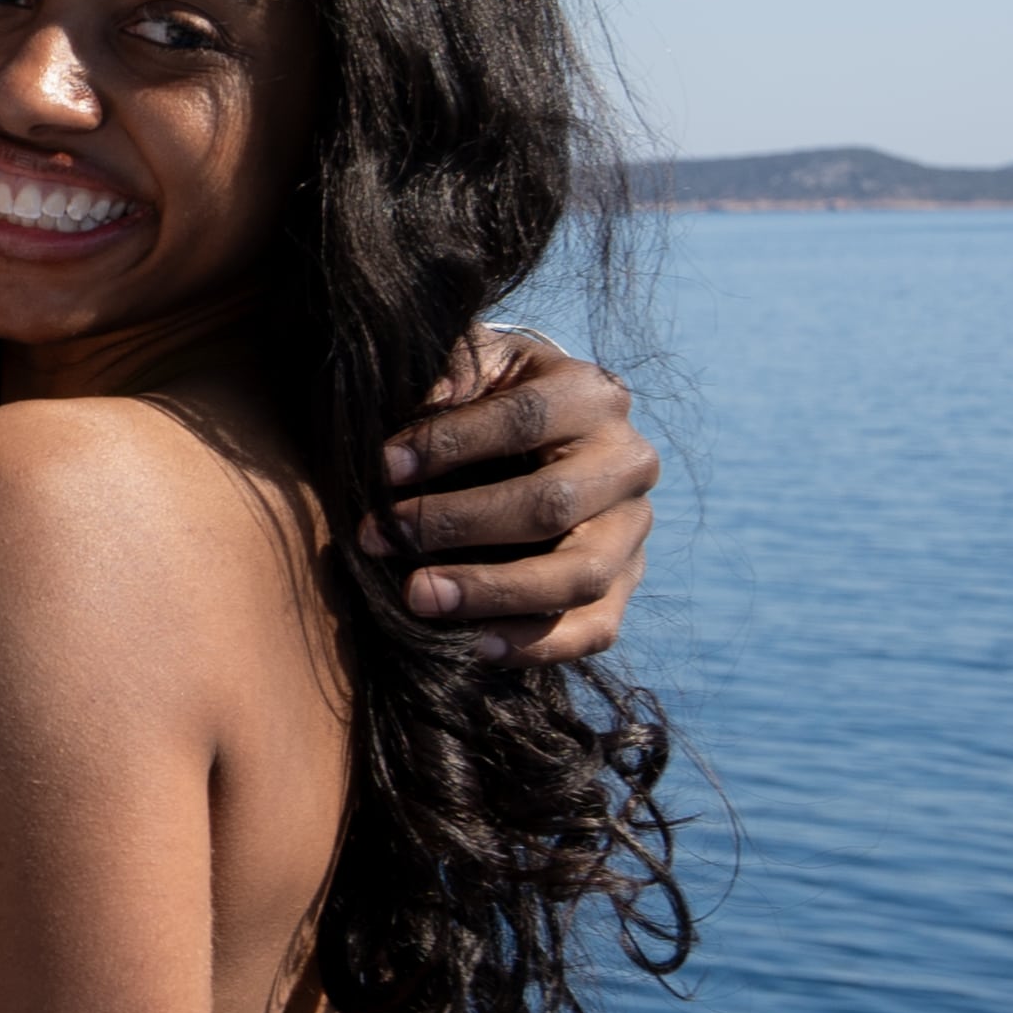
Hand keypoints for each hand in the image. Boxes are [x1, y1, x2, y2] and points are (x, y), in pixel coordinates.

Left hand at [358, 324, 655, 664]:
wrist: (541, 439)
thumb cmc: (489, 397)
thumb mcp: (476, 365)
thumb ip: (452, 368)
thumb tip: (428, 398)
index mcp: (594, 395)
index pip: (525, 419)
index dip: (450, 443)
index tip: (381, 468)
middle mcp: (628, 462)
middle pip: (552, 504)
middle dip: (457, 524)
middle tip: (379, 539)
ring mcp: (633, 530)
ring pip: (578, 575)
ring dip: (492, 592)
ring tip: (418, 597)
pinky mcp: (626, 584)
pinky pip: (594, 629)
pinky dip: (536, 644)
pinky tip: (473, 647)